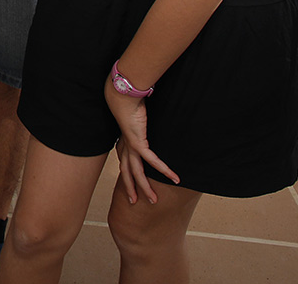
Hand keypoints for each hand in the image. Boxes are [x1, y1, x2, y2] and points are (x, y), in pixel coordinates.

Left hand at [106, 89, 178, 203]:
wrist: (124, 95)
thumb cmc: (132, 103)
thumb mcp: (138, 119)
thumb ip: (144, 126)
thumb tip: (150, 125)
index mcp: (123, 142)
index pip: (124, 164)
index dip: (126, 177)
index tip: (130, 187)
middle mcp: (125, 146)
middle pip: (127, 173)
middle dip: (131, 189)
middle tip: (135, 202)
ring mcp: (130, 146)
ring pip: (137, 173)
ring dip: (146, 187)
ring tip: (154, 199)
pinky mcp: (138, 143)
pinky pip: (152, 161)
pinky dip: (164, 170)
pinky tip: (174, 178)